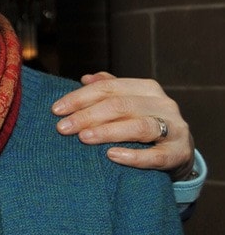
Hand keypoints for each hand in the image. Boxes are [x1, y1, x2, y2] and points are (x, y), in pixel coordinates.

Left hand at [52, 71, 194, 181]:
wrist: (180, 152)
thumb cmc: (146, 124)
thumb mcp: (130, 104)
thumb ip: (110, 90)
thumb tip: (85, 78)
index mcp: (146, 88)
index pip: (108, 88)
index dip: (80, 97)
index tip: (56, 110)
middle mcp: (162, 104)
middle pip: (121, 105)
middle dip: (87, 116)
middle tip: (63, 128)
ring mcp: (174, 128)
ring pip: (139, 126)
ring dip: (108, 132)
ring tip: (83, 138)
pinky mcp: (179, 153)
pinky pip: (156, 156)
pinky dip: (134, 156)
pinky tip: (112, 156)